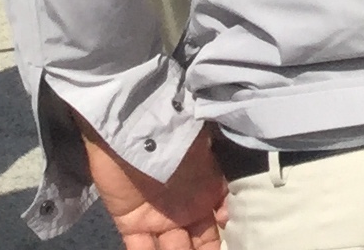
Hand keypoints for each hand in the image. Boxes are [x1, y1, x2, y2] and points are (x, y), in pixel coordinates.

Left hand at [86, 128, 226, 249]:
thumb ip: (223, 182)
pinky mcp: (131, 224)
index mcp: (208, 194)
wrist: (137, 126)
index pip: (218, 228)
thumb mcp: (212, 153)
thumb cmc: (180, 137)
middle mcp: (186, 210)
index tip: (232, 243)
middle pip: (196, 244)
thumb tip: (227, 216)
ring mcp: (158, 218)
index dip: (221, 241)